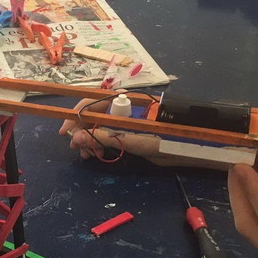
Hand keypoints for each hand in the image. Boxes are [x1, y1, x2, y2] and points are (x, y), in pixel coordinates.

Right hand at [58, 97, 183, 165]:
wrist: (191, 150)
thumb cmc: (168, 141)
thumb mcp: (135, 141)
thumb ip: (106, 138)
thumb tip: (77, 138)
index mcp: (125, 104)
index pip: (93, 102)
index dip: (76, 115)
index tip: (66, 132)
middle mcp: (122, 108)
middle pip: (93, 114)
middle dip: (81, 130)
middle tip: (76, 149)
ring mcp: (125, 120)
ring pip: (97, 125)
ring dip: (88, 138)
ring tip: (87, 154)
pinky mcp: (128, 131)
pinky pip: (106, 133)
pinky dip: (97, 143)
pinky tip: (96, 153)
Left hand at [228, 138, 257, 257]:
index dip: (255, 191)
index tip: (240, 164)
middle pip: (254, 227)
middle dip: (242, 190)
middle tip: (234, 156)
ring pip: (250, 225)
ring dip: (243, 191)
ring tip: (241, 160)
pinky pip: (255, 222)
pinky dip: (250, 197)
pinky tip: (249, 174)